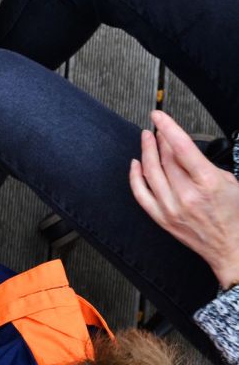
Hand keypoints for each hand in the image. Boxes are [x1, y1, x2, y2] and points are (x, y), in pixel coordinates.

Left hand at [129, 110, 238, 287]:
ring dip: (146, 152)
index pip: (181, 147)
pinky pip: (141, 194)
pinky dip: (135, 177)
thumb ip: (208, 166)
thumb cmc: (236, 216)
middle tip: (158, 127)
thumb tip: (187, 152)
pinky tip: (135, 164)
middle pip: (165, 158)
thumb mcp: (231, 182)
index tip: (159, 116)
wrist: (232, 248)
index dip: (168, 127)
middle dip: (160, 138)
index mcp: (208, 183)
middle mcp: (186, 195)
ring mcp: (171, 208)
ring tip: (146, 138)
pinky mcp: (162, 218)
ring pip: (151, 173)